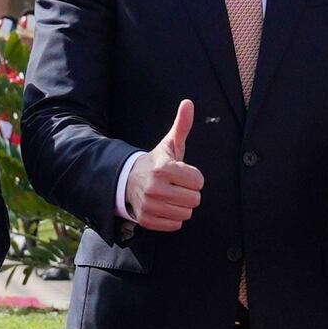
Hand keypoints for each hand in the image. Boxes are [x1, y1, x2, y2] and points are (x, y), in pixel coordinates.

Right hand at [129, 100, 206, 234]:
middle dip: (189, 192)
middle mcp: (155, 188)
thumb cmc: (157, 162)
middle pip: (194, 199)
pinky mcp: (146, 220)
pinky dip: (173, 217)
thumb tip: (189, 103)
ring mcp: (149, 205)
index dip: (194, 178)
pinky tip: (164, 206)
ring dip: (182, 206)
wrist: (128, 180)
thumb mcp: (170, 144)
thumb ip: (182, 125)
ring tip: (171, 195)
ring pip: (186, 213)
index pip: (199, 181)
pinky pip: (175, 225)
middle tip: (176, 186)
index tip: (182, 174)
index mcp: (164, 168)